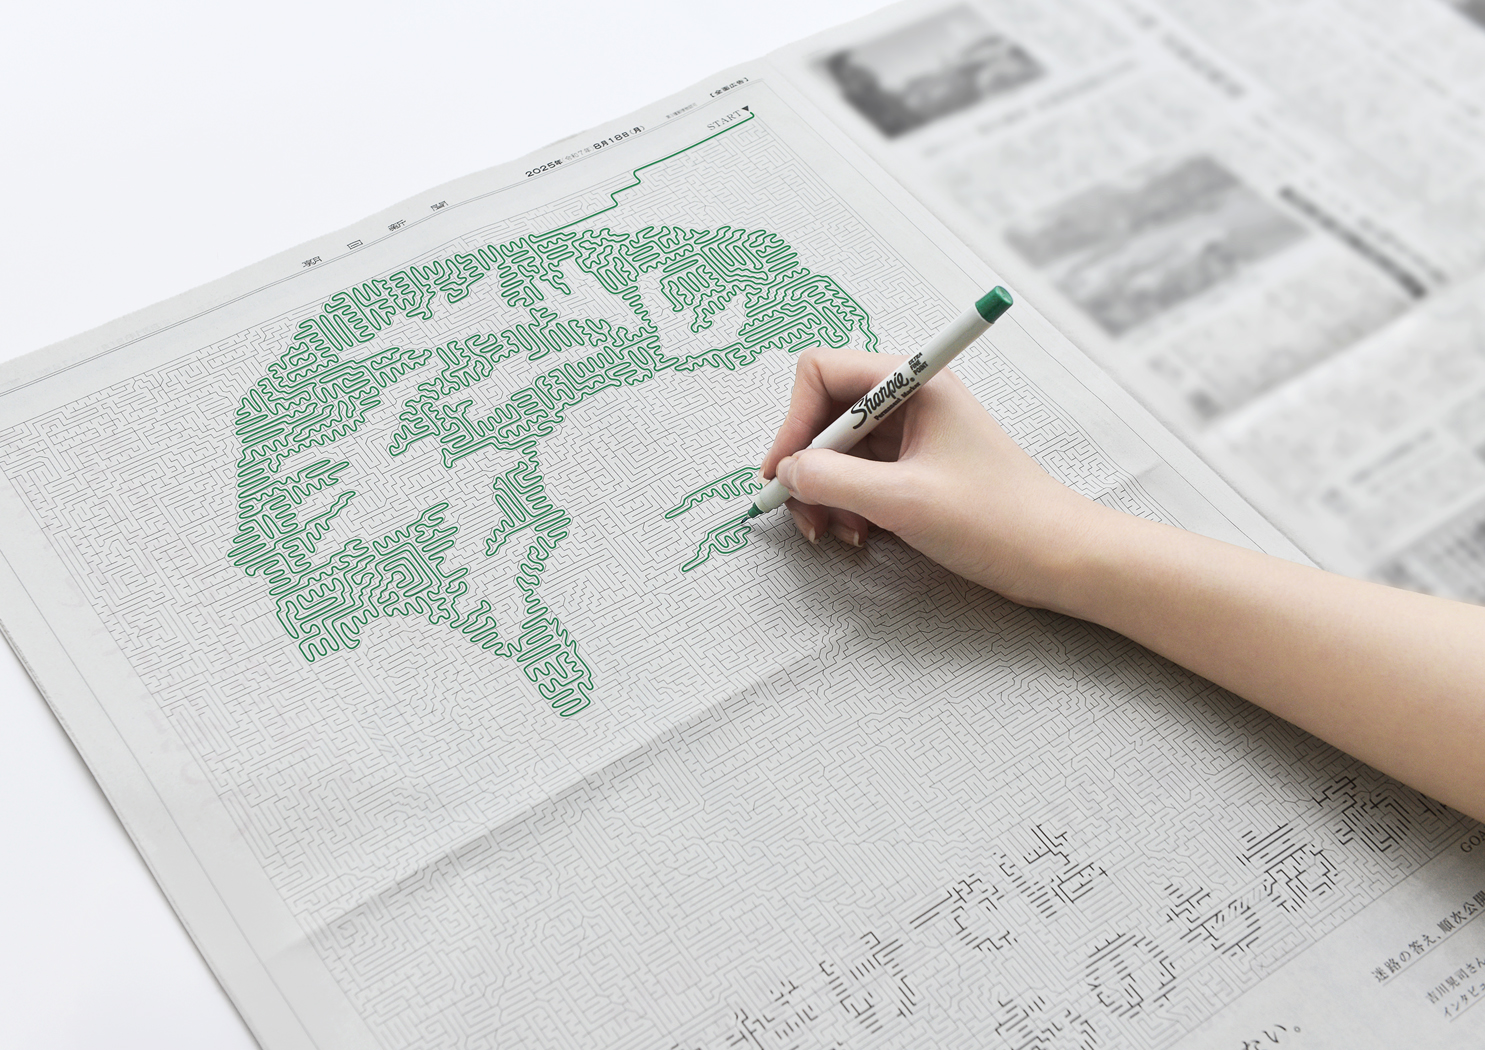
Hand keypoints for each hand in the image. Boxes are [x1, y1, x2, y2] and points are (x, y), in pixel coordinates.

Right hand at [760, 346, 1106, 608]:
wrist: (1058, 557)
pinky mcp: (916, 469)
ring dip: (825, 492)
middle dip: (808, 466)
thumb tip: (788, 472)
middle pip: (826, 415)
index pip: (823, 373)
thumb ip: (834, 481)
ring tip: (834, 533)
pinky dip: (848, 505)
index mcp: (915, 382)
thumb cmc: (999, 520)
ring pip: (839, 451)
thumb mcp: (903, 501)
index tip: (785, 470)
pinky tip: (859, 535)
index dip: (794, 421)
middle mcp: (911, 400)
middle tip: (801, 512)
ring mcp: (913, 435)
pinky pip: (860, 476)